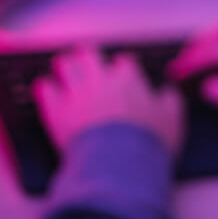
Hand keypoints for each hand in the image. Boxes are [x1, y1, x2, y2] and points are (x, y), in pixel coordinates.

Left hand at [33, 46, 183, 155]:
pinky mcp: (57, 111)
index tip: (122, 72)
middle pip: (89, 55)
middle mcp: (101, 80)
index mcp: (128, 79)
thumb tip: (167, 93)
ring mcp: (76, 94)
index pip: (123, 62)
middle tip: (84, 57)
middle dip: (87, 55)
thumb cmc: (146, 142)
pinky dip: (45, 87)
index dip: (122, 67)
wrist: (117, 164)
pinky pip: (45, 90)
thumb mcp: (172, 121)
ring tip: (63, 65)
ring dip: (64, 65)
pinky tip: (45, 87)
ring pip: (65, 66)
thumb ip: (169, 101)